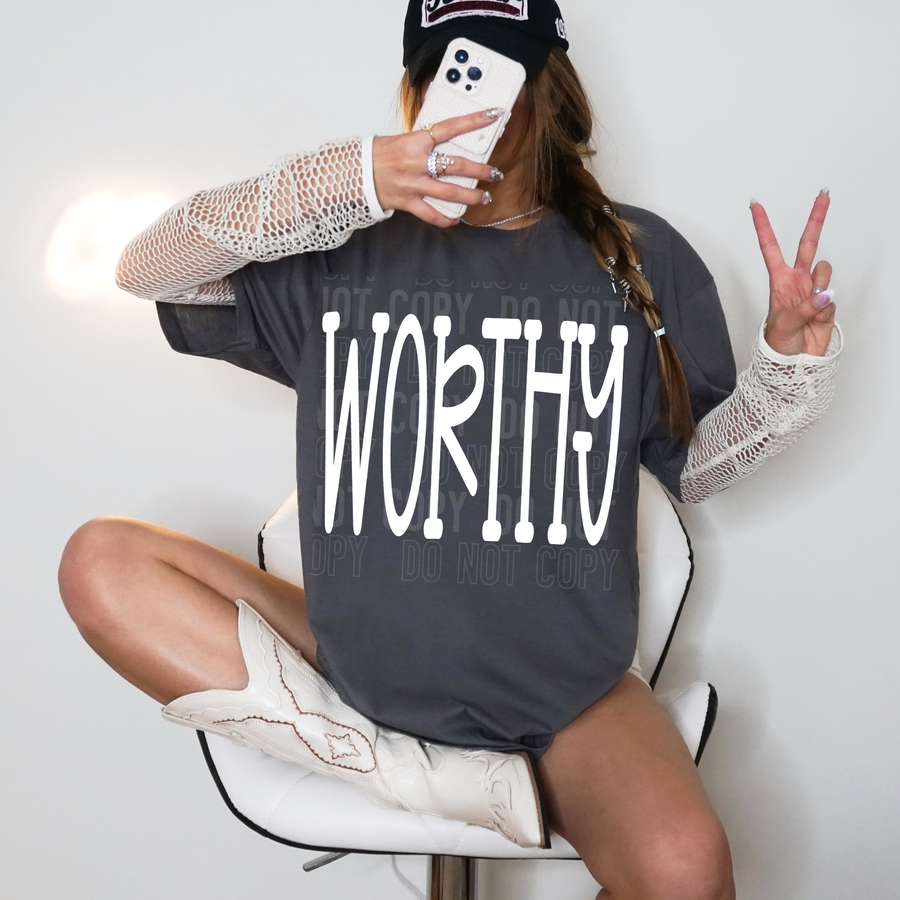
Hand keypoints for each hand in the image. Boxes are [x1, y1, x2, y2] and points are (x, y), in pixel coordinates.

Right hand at [372, 109, 505, 226]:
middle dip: (481, 170)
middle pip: (457, 166)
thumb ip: (426, 141)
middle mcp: (417, 163)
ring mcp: (413, 184)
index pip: (450, 127)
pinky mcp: (408, 202)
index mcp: (416, 141)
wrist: (356, 173)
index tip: (493, 114)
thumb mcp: (404, 139)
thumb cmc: (379, 154)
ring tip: (485, 197)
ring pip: (450, 192)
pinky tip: (456, 219)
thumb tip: (449, 137)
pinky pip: (431, 214)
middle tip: (495, 172)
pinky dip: (445, 219)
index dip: (473, 120)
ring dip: (471, 196)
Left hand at [751, 191, 835, 356]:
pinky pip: (832, 296)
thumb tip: (824, 294)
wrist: (793, 363)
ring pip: (824, 269)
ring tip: (809, 306)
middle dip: (816, 219)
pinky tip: (816, 318)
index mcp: (778, 280)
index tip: (756, 204)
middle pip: (808, 243)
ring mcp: (813, 290)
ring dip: (819, 284)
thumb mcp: (782, 324)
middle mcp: (796, 280)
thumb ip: (804, 307)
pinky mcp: (827, 302)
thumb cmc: (777, 344)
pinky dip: (825, 307)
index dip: (763, 226)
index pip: (770, 247)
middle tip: (824, 195)